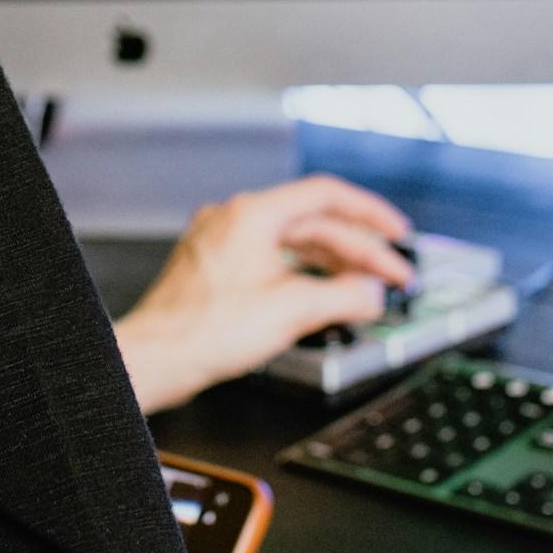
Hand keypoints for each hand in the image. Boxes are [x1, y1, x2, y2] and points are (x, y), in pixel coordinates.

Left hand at [113, 175, 413, 415]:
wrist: (156, 357)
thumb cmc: (204, 332)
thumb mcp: (292, 311)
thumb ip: (343, 297)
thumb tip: (372, 294)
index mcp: (251, 214)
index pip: (325, 195)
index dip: (369, 213)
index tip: (396, 233)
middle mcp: (233, 218)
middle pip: (310, 222)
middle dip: (355, 249)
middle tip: (390, 274)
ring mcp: (221, 241)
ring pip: (289, 242)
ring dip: (330, 263)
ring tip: (362, 288)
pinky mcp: (214, 266)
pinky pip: (269, 259)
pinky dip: (300, 273)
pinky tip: (319, 295)